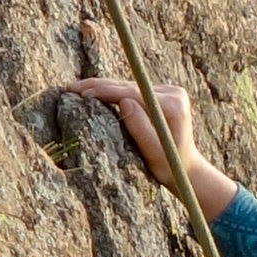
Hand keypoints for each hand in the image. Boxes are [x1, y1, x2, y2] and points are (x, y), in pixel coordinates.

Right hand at [70, 63, 234, 219]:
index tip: (83, 93)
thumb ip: (141, 127)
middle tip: (70, 88)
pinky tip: (93, 92)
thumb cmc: (169, 167)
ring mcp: (168, 92)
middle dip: (99, 86)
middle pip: (129, 85)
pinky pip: (132, 91)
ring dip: (103, 87)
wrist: (185, 171)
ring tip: (76, 89)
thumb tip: (123, 102)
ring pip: (129, 86)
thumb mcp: (154, 152)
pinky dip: (113, 92)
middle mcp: (173, 93)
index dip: (106, 91)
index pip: (133, 92)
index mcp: (173, 104)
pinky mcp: (162, 95)